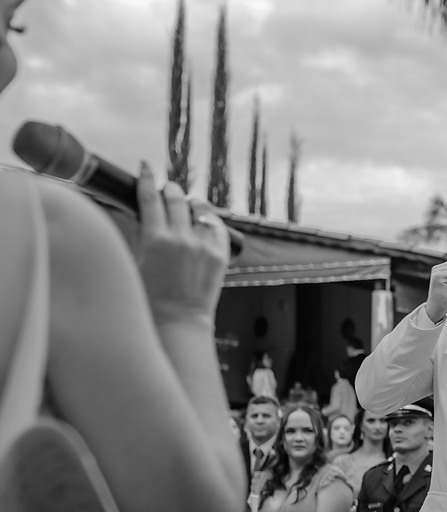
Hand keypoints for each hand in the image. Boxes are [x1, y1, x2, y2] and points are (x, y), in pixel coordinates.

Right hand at [134, 162, 230, 324]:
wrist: (178, 319)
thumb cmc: (150, 295)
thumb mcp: (136, 260)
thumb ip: (142, 233)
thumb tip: (144, 211)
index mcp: (155, 239)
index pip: (150, 197)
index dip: (146, 178)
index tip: (146, 166)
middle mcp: (181, 239)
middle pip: (175, 198)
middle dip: (168, 189)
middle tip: (165, 189)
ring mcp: (203, 246)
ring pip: (199, 208)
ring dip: (190, 202)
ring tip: (185, 204)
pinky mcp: (220, 254)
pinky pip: (216, 226)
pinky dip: (208, 219)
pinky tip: (202, 220)